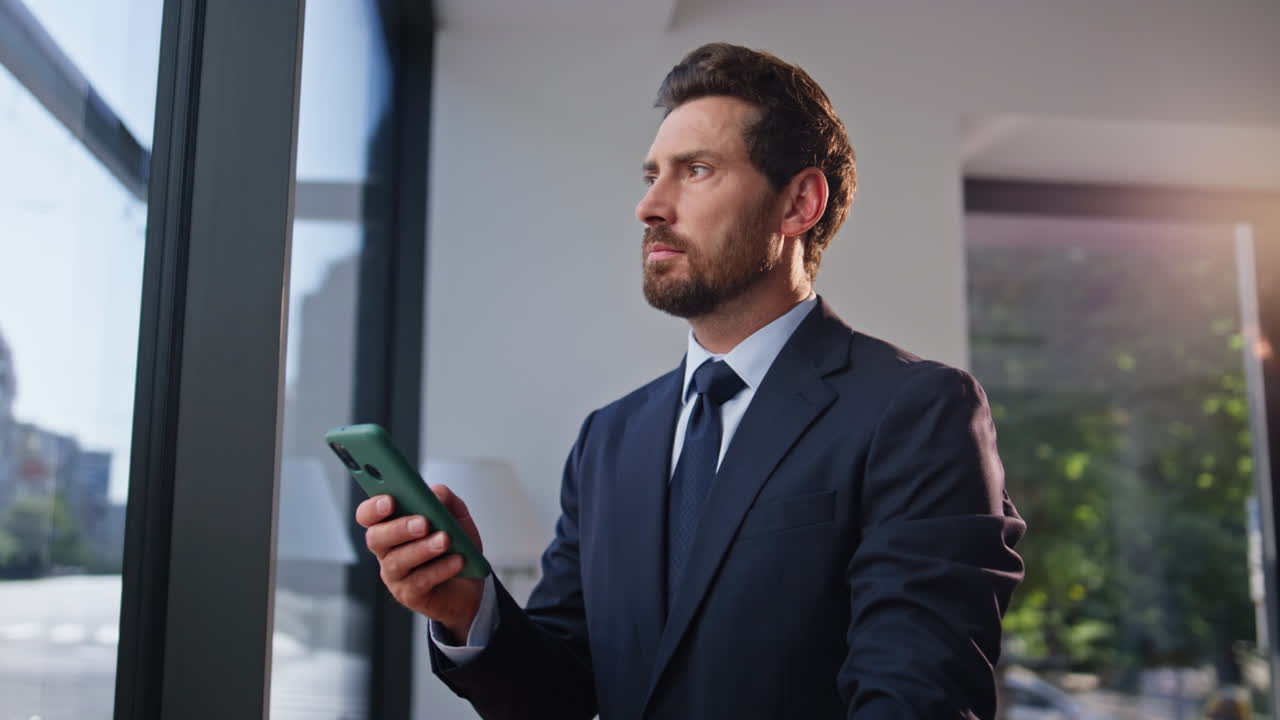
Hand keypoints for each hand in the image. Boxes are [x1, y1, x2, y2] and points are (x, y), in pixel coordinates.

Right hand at [355, 485, 485, 640]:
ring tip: (445, 540)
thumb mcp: (457, 517)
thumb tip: (435, 492)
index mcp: (391, 525)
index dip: (373, 508)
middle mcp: (386, 550)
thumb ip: (446, 500)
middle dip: (399, 528)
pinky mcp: (408, 595)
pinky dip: (440, 569)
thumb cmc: (456, 546)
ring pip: (396, 561)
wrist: (471, 584)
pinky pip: (419, 582)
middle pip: (376, 538)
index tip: (389, 500)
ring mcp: (394, 575)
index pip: (367, 515)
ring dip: (422, 549)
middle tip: (424, 523)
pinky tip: (457, 561)